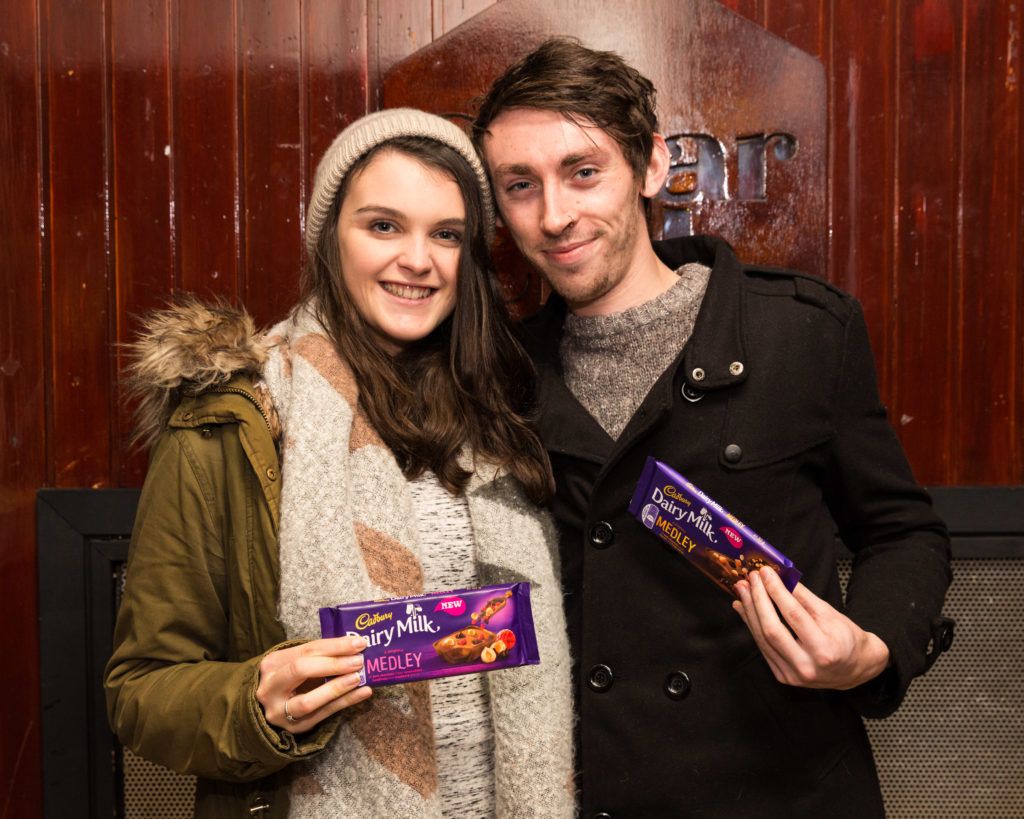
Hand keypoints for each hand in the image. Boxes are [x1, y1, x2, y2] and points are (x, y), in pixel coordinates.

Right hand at [256, 635, 371, 731]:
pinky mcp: (294, 727)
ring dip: (336, 688)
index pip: (307, 650)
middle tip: (358, 660)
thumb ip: (320, 655)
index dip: (334, 646)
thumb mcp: (296, 662)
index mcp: (273, 663)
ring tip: (358, 678)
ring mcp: (280, 710)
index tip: (358, 642)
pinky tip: (363, 692)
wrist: (271, 707)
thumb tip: (355, 646)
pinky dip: (345, 702)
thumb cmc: (290, 678)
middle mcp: (271, 687)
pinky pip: (323, 714)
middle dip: (333, 664)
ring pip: (308, 700)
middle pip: (301, 670)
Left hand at [732, 567, 889, 689]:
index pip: (794, 615)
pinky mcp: (782, 676)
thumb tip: (779, 576)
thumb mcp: (829, 614)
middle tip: (750, 579)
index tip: (765, 573)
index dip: (776, 591)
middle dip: (757, 600)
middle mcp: (807, 667)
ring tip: (743, 590)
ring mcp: (792, 675)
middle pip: (772, 629)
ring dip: (749, 611)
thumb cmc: (845, 638)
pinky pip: (762, 647)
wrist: (853, 668)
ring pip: (762, 639)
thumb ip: (803, 596)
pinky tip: (744, 608)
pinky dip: (751, 625)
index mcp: (824, 650)